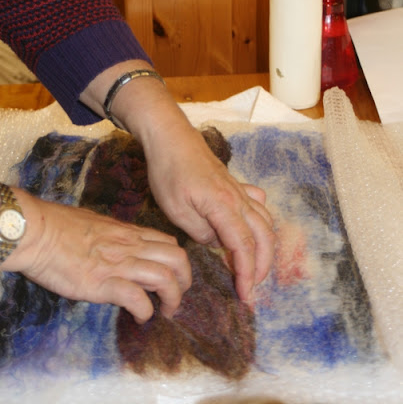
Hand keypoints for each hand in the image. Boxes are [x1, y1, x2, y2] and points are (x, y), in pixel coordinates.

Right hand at [2, 190, 191, 323]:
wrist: (36, 231)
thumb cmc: (58, 225)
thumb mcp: (95, 222)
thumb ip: (112, 235)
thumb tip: (115, 243)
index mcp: (127, 232)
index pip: (168, 242)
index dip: (177, 261)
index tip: (173, 277)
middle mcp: (129, 246)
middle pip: (177, 258)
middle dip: (185, 280)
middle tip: (177, 296)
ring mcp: (117, 264)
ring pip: (164, 278)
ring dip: (172, 299)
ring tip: (166, 312)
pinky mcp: (102, 283)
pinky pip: (136, 297)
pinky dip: (145, 311)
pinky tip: (140, 317)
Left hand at [143, 122, 275, 302]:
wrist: (171, 138)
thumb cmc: (169, 172)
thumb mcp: (176, 209)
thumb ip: (201, 232)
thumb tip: (217, 243)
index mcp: (224, 206)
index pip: (244, 247)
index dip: (247, 274)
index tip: (246, 296)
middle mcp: (239, 198)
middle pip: (264, 236)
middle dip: (262, 266)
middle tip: (252, 287)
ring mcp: (239, 189)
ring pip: (266, 221)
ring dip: (265, 246)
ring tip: (254, 266)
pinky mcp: (235, 184)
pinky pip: (258, 205)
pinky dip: (261, 222)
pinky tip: (252, 229)